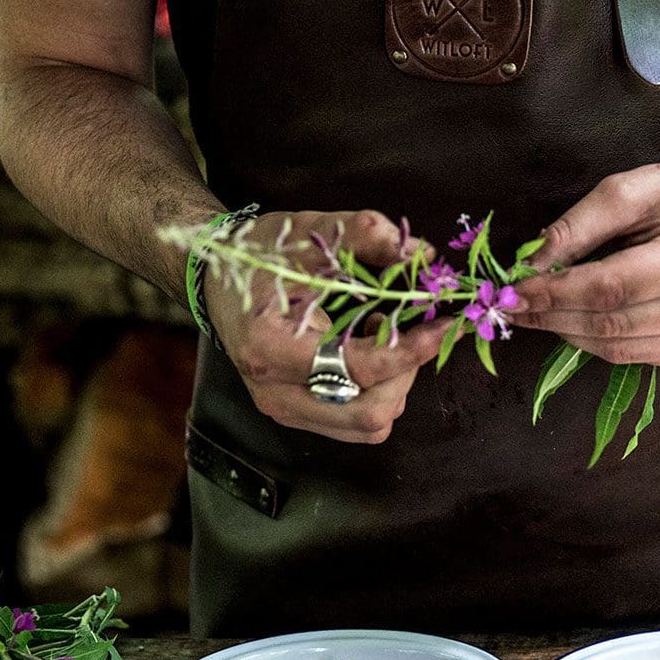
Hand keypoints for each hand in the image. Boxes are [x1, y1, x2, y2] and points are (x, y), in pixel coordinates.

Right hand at [206, 209, 449, 443]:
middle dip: (405, 373)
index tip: (445, 325)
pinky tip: (368, 354)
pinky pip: (354, 423)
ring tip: (382, 337)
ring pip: (368, 426)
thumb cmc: (258, 255)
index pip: (360, 368)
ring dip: (394, 385)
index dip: (412, 350)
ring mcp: (283, 409)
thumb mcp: (308, 233)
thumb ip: (364, 235)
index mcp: (271, 348)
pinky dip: (378, 393)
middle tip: (408, 331)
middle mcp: (275, 391)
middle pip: (370, 414)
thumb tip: (422, 254)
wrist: (214, 277)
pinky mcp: (294, 414)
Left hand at [509, 157, 659, 369]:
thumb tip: (529, 268)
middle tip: (517, 306)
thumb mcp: (630, 191)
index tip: (514, 292)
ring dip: (572, 333)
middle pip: (610, 326)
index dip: (555, 294)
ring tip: (546, 311)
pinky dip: (604, 342)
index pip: (609, 289)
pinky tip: (590, 319)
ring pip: (619, 351)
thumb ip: (577, 228)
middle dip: (554, 316)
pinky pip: (639, 359)